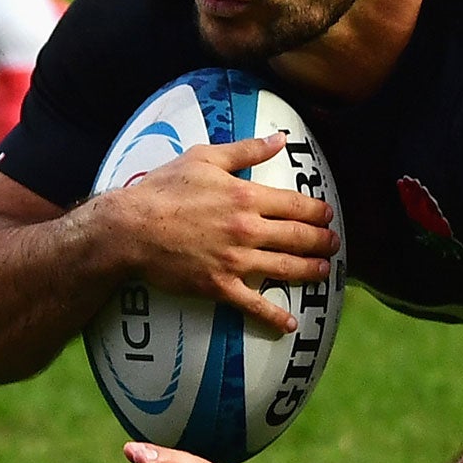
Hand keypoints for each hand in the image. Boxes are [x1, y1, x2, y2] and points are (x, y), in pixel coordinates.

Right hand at [91, 133, 338, 335]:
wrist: (129, 229)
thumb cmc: (163, 189)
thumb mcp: (204, 158)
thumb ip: (246, 150)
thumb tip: (279, 139)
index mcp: (246, 196)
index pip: (295, 205)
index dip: (317, 211)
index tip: (328, 214)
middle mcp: (247, 229)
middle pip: (298, 237)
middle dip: (321, 241)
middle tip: (334, 244)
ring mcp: (235, 260)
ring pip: (285, 268)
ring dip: (310, 272)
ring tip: (324, 272)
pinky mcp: (219, 286)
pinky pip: (253, 304)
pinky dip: (273, 316)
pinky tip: (289, 324)